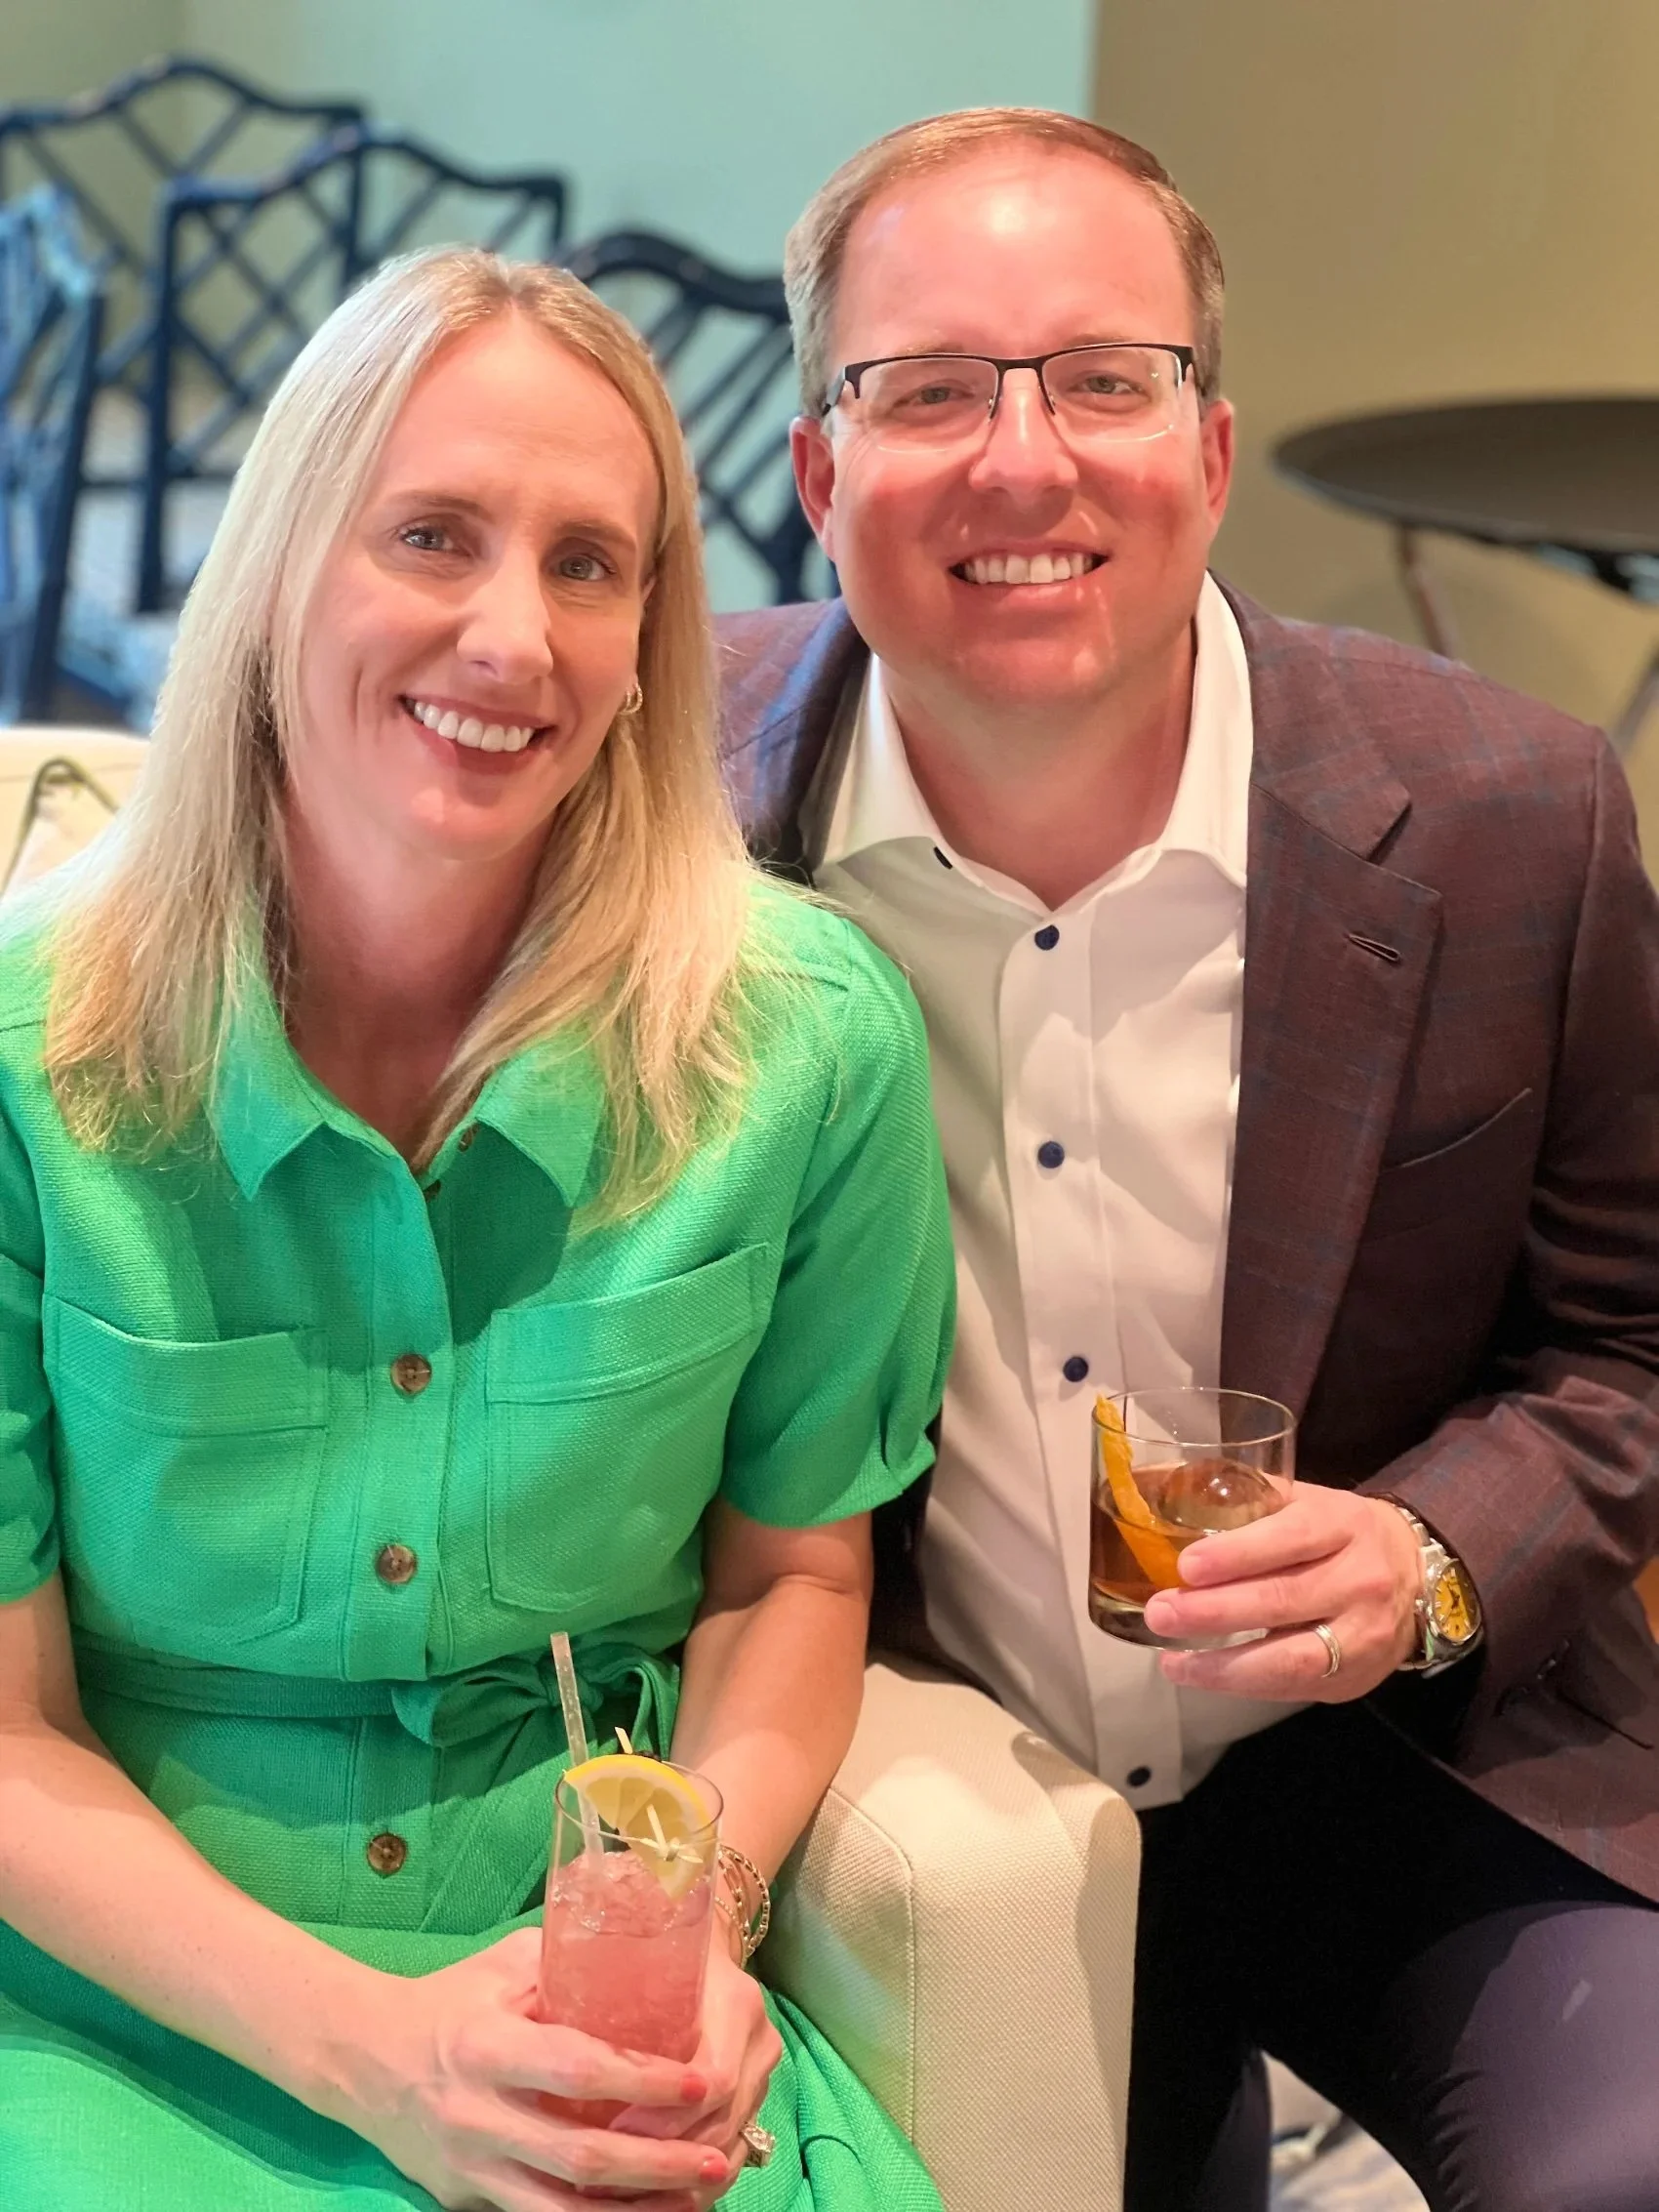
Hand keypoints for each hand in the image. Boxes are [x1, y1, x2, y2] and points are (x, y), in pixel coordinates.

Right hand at [317, 1928, 729, 2210]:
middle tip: (718, 2158)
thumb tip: (644, 1951)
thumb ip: (567, 1965)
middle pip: (580, 2157)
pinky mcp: (467, 2198)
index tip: (698, 2081)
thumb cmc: (449, 2000)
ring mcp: (472, 2165)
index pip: (577, 2069)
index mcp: (490, 2046)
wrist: (363, 2059)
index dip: (642, 2081)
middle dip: (656, 2165)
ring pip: (562, 2209)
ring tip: (697, 2202)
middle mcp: (479, 2114)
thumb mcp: (501, 1968)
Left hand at [611, 1931, 784, 2203]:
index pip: (712, 2079)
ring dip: (677, 2179)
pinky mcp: (757, 2090)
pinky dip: (696, 2183)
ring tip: (618, 2193)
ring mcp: (763, 2069)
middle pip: (720, 2122)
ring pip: (729, 2146)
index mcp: (735, 2001)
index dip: (661, 2115)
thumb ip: (590, 1978)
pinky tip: (654, 2198)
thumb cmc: (654, 1943)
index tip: (605, 2129)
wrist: (699, 1936)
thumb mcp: (629, 1950)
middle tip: (601, 2175)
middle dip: (663, 2157)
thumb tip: (536, 2023)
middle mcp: (759, 2037)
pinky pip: (735, 2151)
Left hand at [1143, 1486, 1421, 1701]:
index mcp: (1343, 1525)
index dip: (1237, 1554)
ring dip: (1224, 1666)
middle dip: (1215, 1612)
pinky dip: (1243, 1684)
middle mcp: (1360, 1581)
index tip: (1187, 1566)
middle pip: (1284, 1601)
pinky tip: (1201, 1674)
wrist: (1416, 1577)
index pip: (1291, 1539)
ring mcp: (1362, 1636)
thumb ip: (1246, 1498)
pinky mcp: (1354, 1678)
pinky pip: (1294, 1687)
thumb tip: (1158, 1487)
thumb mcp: (1305, 1501)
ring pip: (1291, 1658)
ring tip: (1173, 1660)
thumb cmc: (1339, 1533)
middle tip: (1162, 1613)